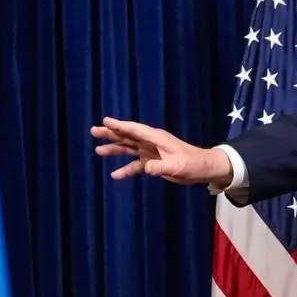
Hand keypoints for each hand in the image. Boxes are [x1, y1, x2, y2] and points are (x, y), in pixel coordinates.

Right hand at [91, 117, 233, 185]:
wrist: (202, 168)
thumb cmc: (192, 164)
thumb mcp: (177, 166)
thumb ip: (161, 167)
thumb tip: (146, 169)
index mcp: (156, 138)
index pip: (134, 130)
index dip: (120, 125)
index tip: (105, 121)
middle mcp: (151, 142)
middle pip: (127, 136)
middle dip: (111, 133)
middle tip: (94, 131)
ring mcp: (150, 152)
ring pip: (128, 149)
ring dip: (114, 149)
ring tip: (98, 151)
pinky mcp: (152, 163)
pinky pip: (135, 165)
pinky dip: (125, 169)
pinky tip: (114, 175)